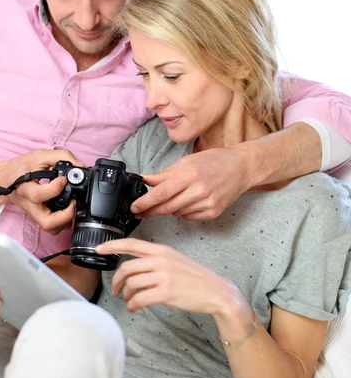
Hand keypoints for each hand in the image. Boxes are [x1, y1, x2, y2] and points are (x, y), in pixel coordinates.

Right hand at [0, 149, 82, 233]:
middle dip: (66, 215)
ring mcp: (35, 214)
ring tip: (71, 205)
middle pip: (47, 223)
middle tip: (72, 201)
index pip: (39, 195)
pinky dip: (64, 221)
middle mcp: (30, 206)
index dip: (55, 188)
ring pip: (51, 229)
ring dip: (66, 220)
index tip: (63, 179)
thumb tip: (80, 166)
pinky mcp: (40, 217)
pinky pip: (53, 226)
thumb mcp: (40, 155)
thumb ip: (62, 156)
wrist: (5, 179)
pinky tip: (67, 207)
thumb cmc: (21, 167)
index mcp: (26, 189)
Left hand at [96, 238, 239, 314]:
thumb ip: (156, 259)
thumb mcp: (175, 260)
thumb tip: (135, 265)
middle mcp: (161, 260)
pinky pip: (139, 299)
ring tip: (129, 300)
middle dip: (117, 280)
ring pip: (131, 284)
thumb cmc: (196, 278)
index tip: (99, 249)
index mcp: (162, 250)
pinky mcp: (165, 293)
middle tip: (116, 289)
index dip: (112, 246)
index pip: (132, 243)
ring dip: (126, 295)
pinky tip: (135, 307)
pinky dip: (132, 305)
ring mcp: (163, 276)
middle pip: (127, 267)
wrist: (216, 291)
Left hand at [131, 146, 251, 219]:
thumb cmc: (215, 161)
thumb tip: (145, 180)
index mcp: (190, 174)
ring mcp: (208, 203)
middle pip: (167, 207)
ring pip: (177, 213)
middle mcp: (199, 190)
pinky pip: (189, 217)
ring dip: (170, 208)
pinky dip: (184, 211)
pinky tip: (190, 201)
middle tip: (141, 211)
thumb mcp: (187, 162)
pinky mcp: (214, 212)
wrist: (242, 167)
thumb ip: (164, 174)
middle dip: (151, 210)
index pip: (161, 193)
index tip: (134, 207)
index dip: (145, 202)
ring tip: (176, 196)